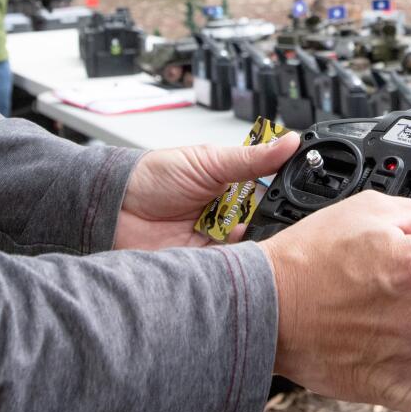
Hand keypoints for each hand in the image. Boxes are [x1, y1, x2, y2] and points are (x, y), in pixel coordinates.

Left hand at [113, 132, 300, 249]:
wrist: (114, 208)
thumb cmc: (153, 177)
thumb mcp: (207, 162)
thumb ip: (251, 157)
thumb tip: (289, 141)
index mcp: (231, 187)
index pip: (268, 195)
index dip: (281, 198)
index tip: (296, 198)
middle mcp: (226, 216)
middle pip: (263, 227)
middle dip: (269, 228)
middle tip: (268, 223)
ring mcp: (214, 242)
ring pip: (249, 251)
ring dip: (251, 247)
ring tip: (246, 240)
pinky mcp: (202, 266)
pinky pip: (227, 270)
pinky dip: (232, 266)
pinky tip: (231, 257)